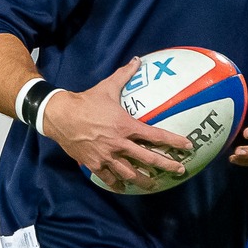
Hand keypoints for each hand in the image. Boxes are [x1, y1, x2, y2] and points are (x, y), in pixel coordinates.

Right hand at [40, 57, 195, 191]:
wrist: (59, 116)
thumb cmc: (85, 102)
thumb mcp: (107, 87)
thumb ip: (125, 75)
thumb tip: (137, 60)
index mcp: (126, 126)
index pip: (156, 136)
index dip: (174, 141)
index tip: (187, 146)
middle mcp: (119, 144)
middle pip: (148, 159)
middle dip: (166, 165)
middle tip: (179, 170)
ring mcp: (107, 157)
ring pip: (130, 174)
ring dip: (143, 180)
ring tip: (153, 185)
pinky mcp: (94, 164)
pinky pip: (109, 178)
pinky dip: (117, 184)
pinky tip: (124, 187)